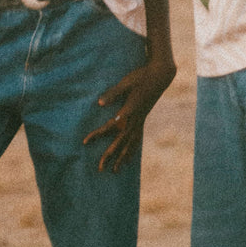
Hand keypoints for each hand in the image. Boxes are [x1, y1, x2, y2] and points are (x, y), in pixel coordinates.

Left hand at [84, 56, 176, 172]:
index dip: (96, 134)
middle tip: (101, 169)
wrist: (160, 75)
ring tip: (116, 170)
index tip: (85, 142)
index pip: (109, 126)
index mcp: (129, 111)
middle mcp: (135, 119)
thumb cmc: (141, 76)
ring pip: (130, 144)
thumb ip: (113, 94)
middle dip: (110, 155)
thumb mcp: (126, 83)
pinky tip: (130, 157)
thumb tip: (100, 103)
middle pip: (120, 141)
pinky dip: (132, 149)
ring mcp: (140, 120)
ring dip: (122, 157)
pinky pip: (137, 138)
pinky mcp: (143, 119)